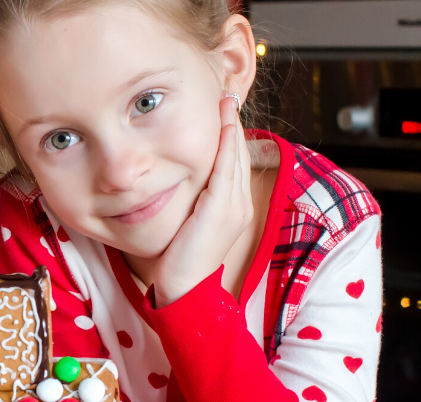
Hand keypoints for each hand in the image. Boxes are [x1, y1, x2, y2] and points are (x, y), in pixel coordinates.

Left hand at [151, 96, 252, 305]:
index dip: (230, 132)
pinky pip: (225, 170)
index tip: (223, 107)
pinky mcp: (220, 211)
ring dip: (231, 125)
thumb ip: (193, 198)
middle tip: (226, 92)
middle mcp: (240, 204)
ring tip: (226, 98)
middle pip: (238, 153)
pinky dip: (226, 145)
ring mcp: (234, 207)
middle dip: (232, 122)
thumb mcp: (190, 220)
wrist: (183, 289)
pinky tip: (224, 124)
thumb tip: (183, 177)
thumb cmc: (180, 258)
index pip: (234, 160)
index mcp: (235, 206)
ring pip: (234, 157)